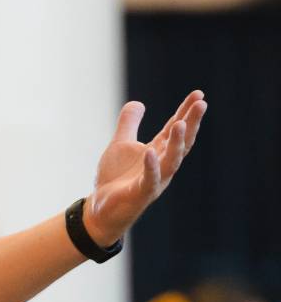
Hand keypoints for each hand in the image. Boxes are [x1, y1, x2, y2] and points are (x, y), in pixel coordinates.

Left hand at [86, 90, 205, 245]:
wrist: (101, 207)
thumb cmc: (116, 177)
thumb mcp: (120, 144)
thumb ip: (129, 124)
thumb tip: (138, 102)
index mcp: (158, 151)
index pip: (175, 129)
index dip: (186, 112)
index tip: (198, 94)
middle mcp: (161, 164)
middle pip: (180, 142)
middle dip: (191, 123)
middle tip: (201, 104)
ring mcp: (154, 180)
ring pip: (171, 160)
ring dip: (177, 142)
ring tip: (181, 123)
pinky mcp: (141, 193)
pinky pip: (149, 180)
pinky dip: (151, 166)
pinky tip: (150, 152)